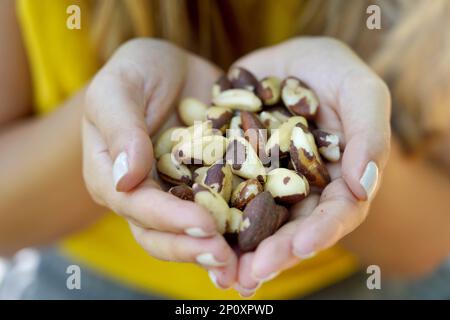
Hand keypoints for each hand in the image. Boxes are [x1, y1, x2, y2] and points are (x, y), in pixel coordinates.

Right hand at [82, 39, 236, 287]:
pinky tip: (264, 241)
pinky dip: (241, 227)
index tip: (204, 225)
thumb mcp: (118, 87)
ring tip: (245, 269)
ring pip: (192, 232)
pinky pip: (224, 209)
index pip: (137, 206)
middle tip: (227, 260)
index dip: (169, 219)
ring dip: (217, 252)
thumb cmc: (137, 72)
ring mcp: (178, 193)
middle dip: (193, 248)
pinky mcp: (210, 186)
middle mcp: (144, 194)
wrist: (173, 69)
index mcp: (113, 176)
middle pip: (162, 233)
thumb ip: (120, 128)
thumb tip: (127, 179)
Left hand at [232, 37, 390, 295]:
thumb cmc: (334, 72)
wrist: (288, 58)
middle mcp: (299, 192)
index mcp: (336, 182)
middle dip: (272, 254)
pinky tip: (193, 232)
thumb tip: (364, 186)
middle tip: (249, 275)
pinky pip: (220, 195)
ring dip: (238, 249)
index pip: (333, 216)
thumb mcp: (361, 92)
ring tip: (221, 273)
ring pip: (253, 223)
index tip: (300, 247)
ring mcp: (264, 184)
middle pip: (290, 230)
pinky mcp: (232, 171)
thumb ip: (369, 136)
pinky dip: (209, 215)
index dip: (319, 233)